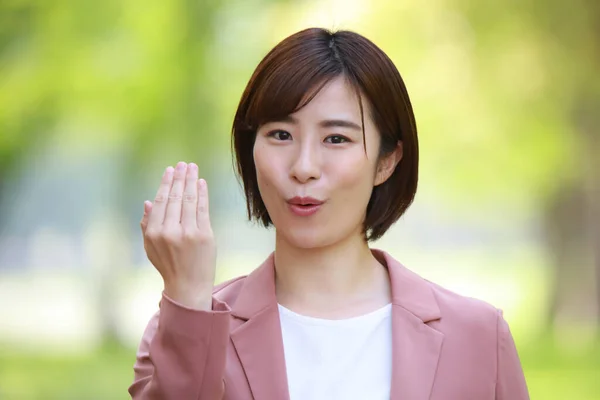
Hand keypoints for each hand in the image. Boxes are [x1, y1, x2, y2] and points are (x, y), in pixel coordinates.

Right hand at [140, 161, 215, 309]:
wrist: (188, 286)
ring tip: (193, 168)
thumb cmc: (168, 266)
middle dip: (179, 178)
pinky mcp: (204, 235)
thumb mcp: (150, 247)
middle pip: (175, 197)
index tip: (169, 170)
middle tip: (183, 164)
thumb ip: (147, 225)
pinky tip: (201, 183)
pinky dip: (202, 194)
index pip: (160, 201)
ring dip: (191, 180)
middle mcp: (170, 231)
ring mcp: (188, 233)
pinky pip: (203, 209)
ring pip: (189, 200)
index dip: (165, 183)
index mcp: (154, 233)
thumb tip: (148, 202)